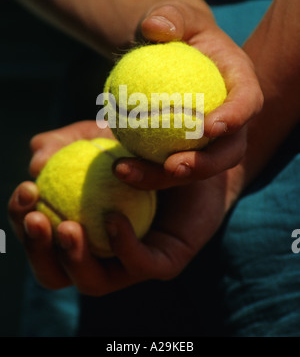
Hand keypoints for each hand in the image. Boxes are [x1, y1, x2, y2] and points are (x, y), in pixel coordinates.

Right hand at [8, 164, 241, 295]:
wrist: (195, 148)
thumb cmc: (139, 144)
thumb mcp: (95, 134)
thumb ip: (63, 143)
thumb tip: (35, 162)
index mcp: (78, 227)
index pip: (40, 237)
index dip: (23, 219)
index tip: (26, 189)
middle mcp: (99, 252)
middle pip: (55, 271)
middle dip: (38, 250)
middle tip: (37, 217)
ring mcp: (130, 262)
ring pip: (92, 281)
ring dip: (74, 258)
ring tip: (68, 227)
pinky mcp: (165, 262)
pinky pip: (139, 265)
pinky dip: (123, 247)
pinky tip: (114, 218)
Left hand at [113, 1, 262, 189]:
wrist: (170, 53)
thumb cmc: (177, 31)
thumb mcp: (174, 15)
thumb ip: (170, 16)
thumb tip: (155, 27)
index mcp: (239, 84)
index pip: (247, 102)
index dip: (236, 117)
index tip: (210, 126)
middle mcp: (230, 118)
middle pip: (229, 150)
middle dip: (206, 164)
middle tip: (174, 167)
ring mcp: (208, 139)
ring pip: (196, 167)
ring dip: (165, 177)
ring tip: (128, 172)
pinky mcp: (185, 149)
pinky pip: (167, 166)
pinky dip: (145, 171)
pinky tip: (118, 167)